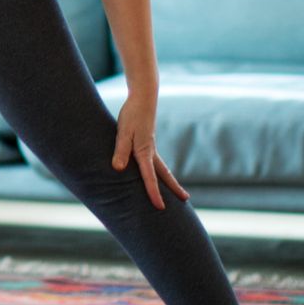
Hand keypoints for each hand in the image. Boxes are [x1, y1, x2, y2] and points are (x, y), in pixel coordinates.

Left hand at [112, 95, 187, 210]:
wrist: (143, 97)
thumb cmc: (131, 114)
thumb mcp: (123, 132)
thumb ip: (121, 150)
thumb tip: (118, 168)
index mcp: (145, 152)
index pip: (150, 177)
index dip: (154, 193)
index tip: (160, 207)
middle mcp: (151, 152)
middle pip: (164, 174)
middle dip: (173, 188)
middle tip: (185, 200)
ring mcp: (151, 146)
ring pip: (162, 168)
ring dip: (169, 180)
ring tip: (176, 190)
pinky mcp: (148, 141)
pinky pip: (155, 161)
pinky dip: (159, 170)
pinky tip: (156, 172)